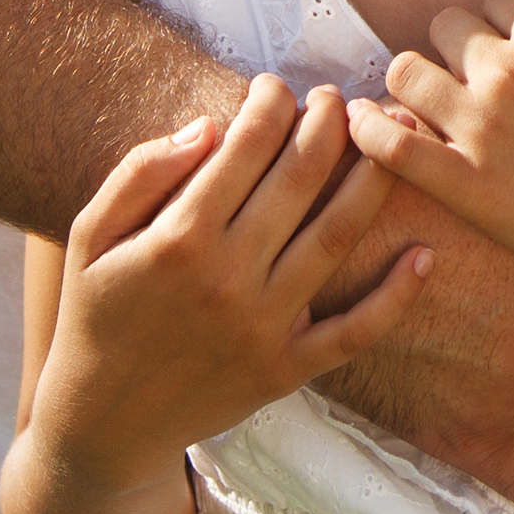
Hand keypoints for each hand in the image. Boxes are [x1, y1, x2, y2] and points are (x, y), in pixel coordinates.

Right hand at [26, 78, 417, 483]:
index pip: (246, 147)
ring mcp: (264, 327)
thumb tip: (209, 127)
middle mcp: (229, 279)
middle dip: (329, 123)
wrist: (101, 427)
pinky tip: (425, 255)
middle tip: (339, 99)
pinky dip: (396, 296)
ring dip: (373, 179)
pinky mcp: (287, 371)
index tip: (276, 86)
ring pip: (338, 236)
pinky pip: (355, 331)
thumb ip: (141, 174)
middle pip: (301, 178)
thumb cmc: (96, 318)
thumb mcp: (89, 237)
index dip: (270, 104)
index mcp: (178, 239)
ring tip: (392, 137)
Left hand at [363, 0, 513, 323]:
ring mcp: (478, 129)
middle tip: (480, 80)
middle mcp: (506, 72)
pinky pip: (390, 145)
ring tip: (431, 102)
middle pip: (446, 27)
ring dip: (415, 81)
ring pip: (405, 73)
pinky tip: (361, 123)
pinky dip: (368, 129)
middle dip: (460, 46)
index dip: (509, 24)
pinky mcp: (461, 186)